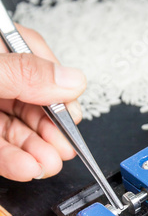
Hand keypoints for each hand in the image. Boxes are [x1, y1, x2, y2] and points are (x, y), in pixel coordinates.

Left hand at [0, 24, 86, 180]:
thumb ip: (25, 73)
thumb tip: (72, 81)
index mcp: (0, 47)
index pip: (38, 63)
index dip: (60, 92)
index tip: (72, 116)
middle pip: (32, 102)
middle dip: (51, 130)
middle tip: (66, 149)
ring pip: (17, 128)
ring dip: (35, 151)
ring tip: (48, 165)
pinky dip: (13, 160)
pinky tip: (26, 168)